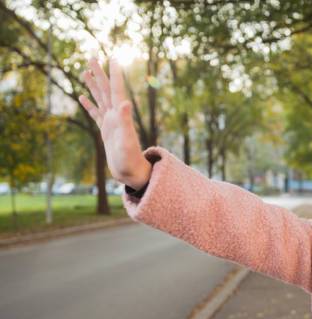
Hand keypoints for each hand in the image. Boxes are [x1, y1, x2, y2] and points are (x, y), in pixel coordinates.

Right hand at [79, 58, 150, 189]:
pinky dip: (89, 104)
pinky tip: (83, 96)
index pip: (116, 89)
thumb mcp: (127, 140)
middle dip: (100, 73)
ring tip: (85, 71)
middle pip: (106, 90)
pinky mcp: (106, 131)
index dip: (114, 74)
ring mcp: (111, 122)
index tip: (113, 57)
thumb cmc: (130, 159)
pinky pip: (96, 114)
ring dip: (93, 85)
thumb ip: (126, 121)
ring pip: (100, 99)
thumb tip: (125, 102)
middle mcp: (116, 116)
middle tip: (92, 56)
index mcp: (120, 115)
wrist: (132, 173)